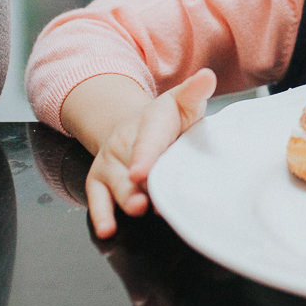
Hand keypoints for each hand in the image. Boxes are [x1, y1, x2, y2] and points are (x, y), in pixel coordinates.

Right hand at [64, 69, 217, 238]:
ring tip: (135, 209)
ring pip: (114, 184)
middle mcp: (124, 143)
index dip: (144, 157)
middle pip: (129, 167)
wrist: (131, 126)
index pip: (148, 141)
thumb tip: (207, 76)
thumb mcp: (182, 101)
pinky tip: (107, 229)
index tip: (142, 173)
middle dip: (135, 185)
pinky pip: (98, 199)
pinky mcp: (100, 182)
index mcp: (149, 124)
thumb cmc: (166, 120)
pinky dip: (101, 215)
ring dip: (123, 199)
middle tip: (143, 201)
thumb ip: (194, 92)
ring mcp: (110, 164)